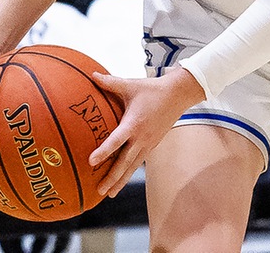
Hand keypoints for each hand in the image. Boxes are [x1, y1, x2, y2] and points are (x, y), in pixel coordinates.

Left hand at [88, 67, 204, 197]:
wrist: (177, 95)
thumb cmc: (152, 89)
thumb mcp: (130, 85)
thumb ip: (109, 82)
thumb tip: (91, 75)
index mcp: (134, 124)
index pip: (116, 141)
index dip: (104, 151)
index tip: (91, 162)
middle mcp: (141, 138)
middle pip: (125, 162)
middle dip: (112, 178)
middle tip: (99, 191)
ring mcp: (148, 144)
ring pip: (132, 166)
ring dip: (120, 181)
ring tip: (109, 194)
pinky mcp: (152, 145)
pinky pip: (138, 162)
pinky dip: (129, 172)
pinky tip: (121, 181)